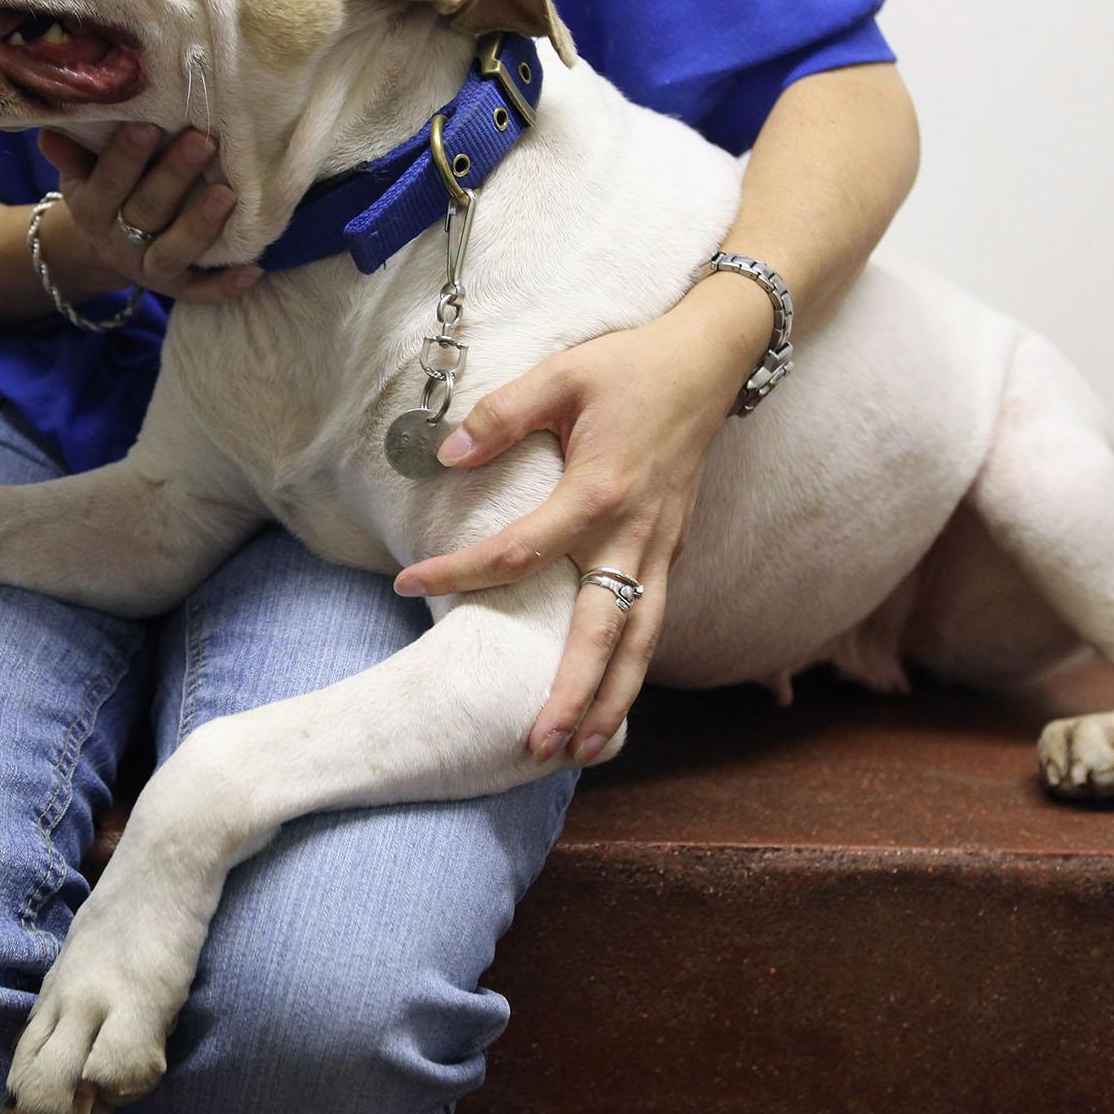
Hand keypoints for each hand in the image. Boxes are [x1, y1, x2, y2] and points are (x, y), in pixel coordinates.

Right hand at [38, 125, 259, 302]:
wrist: (105, 243)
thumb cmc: (103, 188)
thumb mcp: (81, 172)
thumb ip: (73, 152)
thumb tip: (50, 130)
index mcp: (90, 209)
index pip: (108, 181)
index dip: (126, 156)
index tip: (149, 125)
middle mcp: (116, 242)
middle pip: (147, 210)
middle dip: (175, 175)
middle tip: (204, 140)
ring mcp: (146, 268)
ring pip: (172, 251)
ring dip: (200, 226)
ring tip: (229, 195)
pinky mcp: (175, 288)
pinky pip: (199, 291)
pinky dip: (224, 286)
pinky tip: (254, 270)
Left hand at [392, 281, 770, 762]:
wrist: (708, 362)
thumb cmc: (629, 368)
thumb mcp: (560, 375)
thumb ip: (502, 414)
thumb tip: (447, 454)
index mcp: (601, 491)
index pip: (521, 550)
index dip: (461, 571)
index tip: (405, 583)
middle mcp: (636, 533)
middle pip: (604, 632)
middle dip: (573, 693)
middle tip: (535, 742)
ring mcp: (660, 548)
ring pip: (639, 643)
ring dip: (610, 702)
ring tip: (576, 751)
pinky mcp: (670, 552)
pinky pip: (650, 623)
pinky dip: (630, 672)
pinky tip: (604, 707)